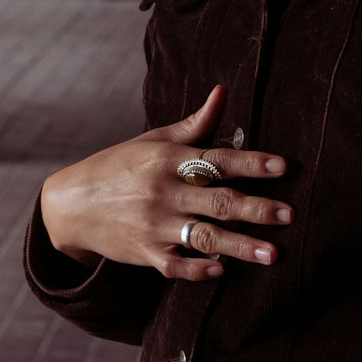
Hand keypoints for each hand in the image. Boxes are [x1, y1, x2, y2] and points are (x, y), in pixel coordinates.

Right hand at [39, 84, 292, 280]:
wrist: (72, 203)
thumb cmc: (120, 165)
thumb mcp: (154, 140)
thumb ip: (195, 123)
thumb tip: (223, 90)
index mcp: (170, 159)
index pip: (219, 159)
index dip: (252, 162)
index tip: (283, 166)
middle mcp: (165, 192)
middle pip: (218, 200)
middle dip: (256, 209)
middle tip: (289, 214)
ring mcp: (155, 225)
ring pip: (204, 237)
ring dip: (241, 246)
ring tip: (273, 254)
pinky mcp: (145, 254)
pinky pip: (176, 266)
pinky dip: (198, 269)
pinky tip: (222, 270)